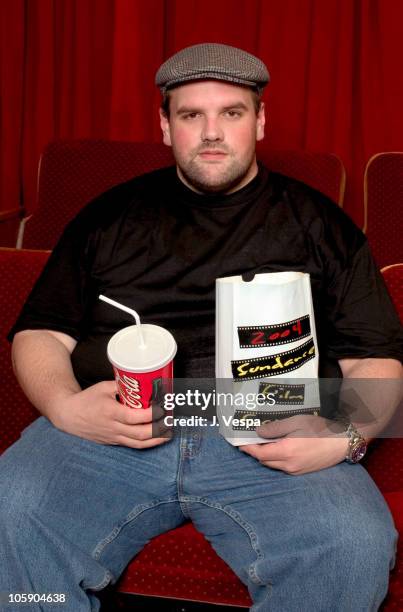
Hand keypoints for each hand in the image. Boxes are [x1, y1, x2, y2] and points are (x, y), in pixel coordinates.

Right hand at [51, 380, 170, 447]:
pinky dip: (145, 443)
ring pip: (137, 443)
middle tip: (170, 420)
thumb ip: (122, 386)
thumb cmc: (86, 399)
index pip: (136, 417)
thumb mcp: (103, 387)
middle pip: (140, 434)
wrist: (68, 415)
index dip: (152, 415)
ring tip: (168, 434)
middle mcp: (113, 427)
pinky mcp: (112, 441)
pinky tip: (155, 439)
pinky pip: (131, 445)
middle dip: (158, 428)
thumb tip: (140, 381)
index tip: (163, 408)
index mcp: (111, 412)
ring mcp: (113, 437)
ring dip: (155, 440)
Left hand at [240, 415, 348, 474]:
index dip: (247, 448)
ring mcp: (296, 470)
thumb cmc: (320, 429)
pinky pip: (283, 467)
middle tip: (250, 439)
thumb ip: (275, 428)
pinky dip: (277, 459)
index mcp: (286, 451)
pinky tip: (279, 448)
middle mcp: (289, 465)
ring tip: (264, 442)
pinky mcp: (302, 471)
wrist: (342, 441)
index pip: (259, 453)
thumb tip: (258, 432)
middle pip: (264, 460)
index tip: (239, 442)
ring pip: (273, 465)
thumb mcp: (295, 422)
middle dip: (255, 451)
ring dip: (266, 456)